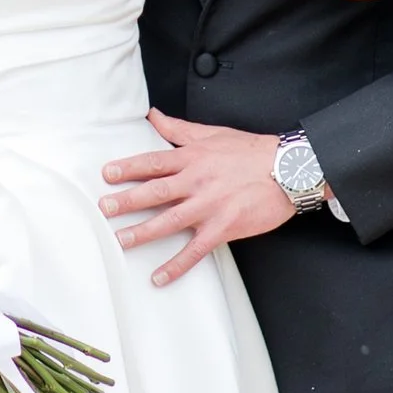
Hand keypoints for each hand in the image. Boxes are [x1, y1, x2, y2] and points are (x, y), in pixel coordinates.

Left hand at [99, 111, 292, 283]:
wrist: (288, 169)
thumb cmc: (251, 151)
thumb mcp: (212, 133)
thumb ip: (178, 129)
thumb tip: (153, 115)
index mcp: (193, 158)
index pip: (153, 162)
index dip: (128, 168)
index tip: (107, 175)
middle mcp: (197, 181)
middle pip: (155, 191)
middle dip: (127, 200)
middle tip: (103, 208)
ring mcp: (210, 206)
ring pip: (170, 221)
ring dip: (142, 232)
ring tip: (120, 240)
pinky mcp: (224, 228)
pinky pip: (196, 250)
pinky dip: (176, 265)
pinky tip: (159, 277)